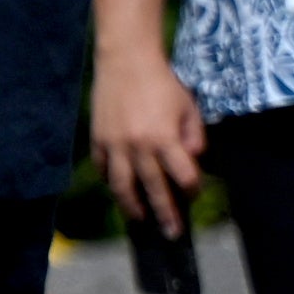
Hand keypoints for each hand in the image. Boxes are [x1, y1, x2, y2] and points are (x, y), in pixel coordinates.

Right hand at [91, 48, 205, 236]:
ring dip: (133, 206)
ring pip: (123, 187)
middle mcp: (139, 146)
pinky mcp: (98, 139)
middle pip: (154, 190)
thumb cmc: (162, 82)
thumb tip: (193, 161)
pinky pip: (103, 168)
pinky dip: (111, 181)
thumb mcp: (188, 106)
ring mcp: (115, 145)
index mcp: (165, 138)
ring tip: (140, 219)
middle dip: (166, 214)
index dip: (193, 187)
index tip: (194, 191)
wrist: (126, 60)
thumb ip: (194, 136)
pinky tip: (119, 187)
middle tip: (172, 233)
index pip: (183, 176)